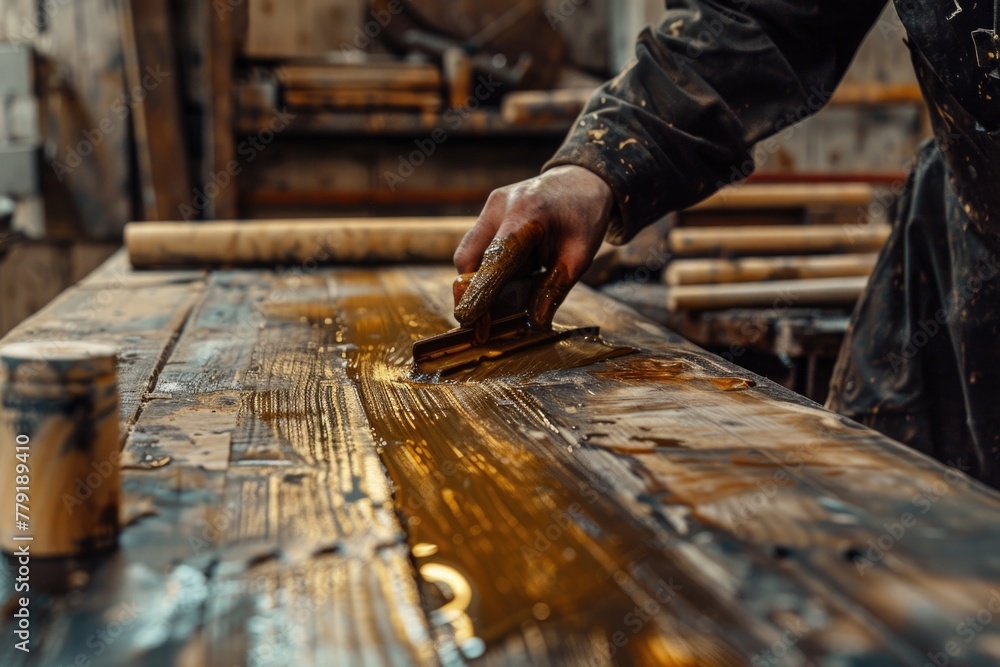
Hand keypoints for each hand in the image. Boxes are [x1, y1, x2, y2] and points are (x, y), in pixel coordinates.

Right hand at [453, 165, 613, 328]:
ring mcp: (490, 206)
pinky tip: (516, 271)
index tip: (470, 319)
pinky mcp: (488, 211)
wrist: (582, 179)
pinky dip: (488, 267)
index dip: (480, 291)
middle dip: (472, 292)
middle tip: (484, 322)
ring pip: (469, 254)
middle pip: (468, 258)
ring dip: (482, 280)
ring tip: (513, 289)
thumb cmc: (584, 216)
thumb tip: (534, 323)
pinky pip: (477, 247)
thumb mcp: (579, 257)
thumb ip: (554, 289)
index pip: (495, 258)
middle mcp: (500, 206)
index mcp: (528, 214)